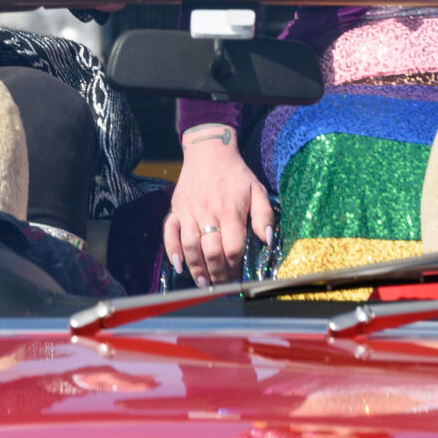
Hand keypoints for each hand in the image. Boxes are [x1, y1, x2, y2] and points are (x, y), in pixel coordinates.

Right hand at [163, 130, 271, 285]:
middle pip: (211, 251)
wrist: (209, 151)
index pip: (232, 248)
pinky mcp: (176, 208)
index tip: (237, 278)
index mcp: (231, 211)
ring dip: (196, 267)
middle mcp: (208, 212)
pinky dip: (171, 249)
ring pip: (190, 245)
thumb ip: (265, 216)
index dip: (234, 267)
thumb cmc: (236, 174)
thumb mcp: (257, 190)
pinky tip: (178, 265)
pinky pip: (169, 232)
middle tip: (219, 286)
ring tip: (202, 282)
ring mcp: (189, 211)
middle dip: (216, 274)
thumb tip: (268, 242)